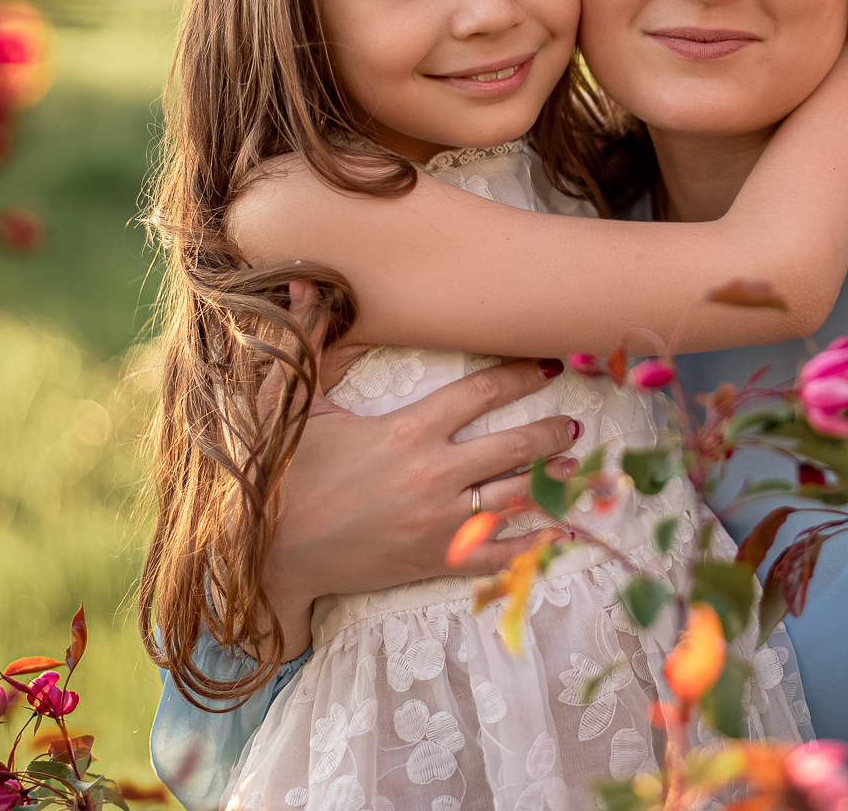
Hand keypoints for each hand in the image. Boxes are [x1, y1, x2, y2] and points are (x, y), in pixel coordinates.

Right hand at [259, 358, 578, 654]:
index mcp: (408, 431)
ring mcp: (440, 521)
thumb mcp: (294, 406)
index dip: (520, 375)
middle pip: (513, 446)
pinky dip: (534, 543)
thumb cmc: (284, 475)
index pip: (480, 393)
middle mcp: (434, 474)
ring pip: (516, 497)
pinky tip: (561, 532)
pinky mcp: (436, 560)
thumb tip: (301, 287)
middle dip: (550, 432)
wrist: (271, 552)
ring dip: (551, 481)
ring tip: (576, 470)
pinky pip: (498, 553)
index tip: (547, 365)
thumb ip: (310, 345)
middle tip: (574, 425)